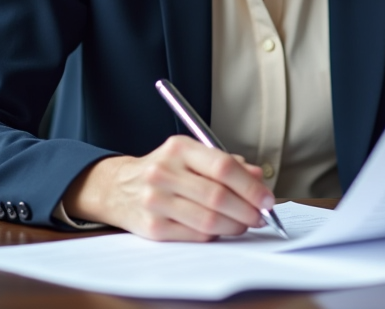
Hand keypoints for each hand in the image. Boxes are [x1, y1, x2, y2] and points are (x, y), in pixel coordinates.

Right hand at [61, 136, 275, 240]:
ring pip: (208, 219)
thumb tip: (257, 177)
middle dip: (247, 210)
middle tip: (261, 216)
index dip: (250, 186)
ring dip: (235, 225)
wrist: (118, 188)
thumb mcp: (191, 155)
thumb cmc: (163, 170)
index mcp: (178, 148)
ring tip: (245, 224)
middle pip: (217, 196)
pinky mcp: (152, 227)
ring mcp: (155, 201)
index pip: (222, 167)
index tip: (267, 198)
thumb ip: (226, 163)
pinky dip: (215, 235)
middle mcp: (164, 172)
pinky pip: (195, 235)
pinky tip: (221, 230)